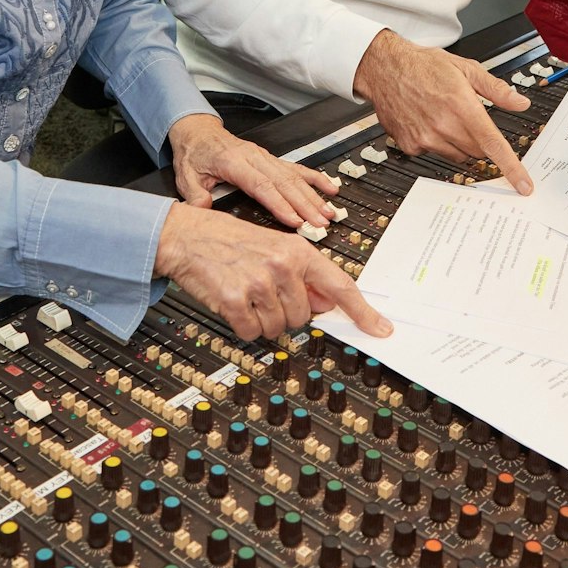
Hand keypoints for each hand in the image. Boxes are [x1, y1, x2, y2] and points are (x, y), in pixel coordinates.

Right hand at [155, 202, 391, 340]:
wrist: (187, 235)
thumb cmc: (229, 240)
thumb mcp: (273, 247)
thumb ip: (303, 275)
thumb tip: (326, 303)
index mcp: (297, 250)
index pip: (340, 285)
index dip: (362, 311)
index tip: (380, 328)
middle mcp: (282, 265)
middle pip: (304, 317)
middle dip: (285, 312)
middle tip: (264, 291)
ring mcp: (259, 283)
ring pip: (277, 328)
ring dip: (262, 320)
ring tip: (247, 293)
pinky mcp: (235, 300)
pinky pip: (251, 332)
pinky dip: (242, 325)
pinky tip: (234, 302)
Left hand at [168, 113, 337, 228]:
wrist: (198, 133)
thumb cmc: (194, 154)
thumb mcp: (186, 176)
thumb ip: (194, 194)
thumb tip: (203, 210)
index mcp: (233, 162)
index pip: (261, 185)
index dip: (280, 204)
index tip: (294, 220)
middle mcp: (254, 157)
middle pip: (284, 182)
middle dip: (305, 204)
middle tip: (319, 223)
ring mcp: (265, 157)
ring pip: (294, 176)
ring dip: (313, 195)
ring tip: (328, 213)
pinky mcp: (271, 159)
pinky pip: (297, 168)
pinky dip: (315, 178)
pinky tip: (330, 188)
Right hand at [352, 30, 534, 193]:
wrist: (384, 68)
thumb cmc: (422, 66)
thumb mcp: (466, 68)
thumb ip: (496, 89)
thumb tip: (520, 102)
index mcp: (462, 106)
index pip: (493, 144)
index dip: (512, 168)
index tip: (523, 185)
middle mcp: (444, 125)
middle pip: (478, 151)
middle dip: (479, 139)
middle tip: (468, 117)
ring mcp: (425, 138)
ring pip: (458, 155)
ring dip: (458, 142)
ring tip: (444, 116)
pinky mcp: (411, 146)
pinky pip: (435, 153)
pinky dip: (437, 142)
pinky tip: (427, 121)